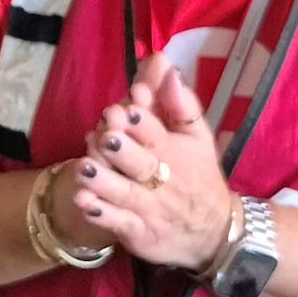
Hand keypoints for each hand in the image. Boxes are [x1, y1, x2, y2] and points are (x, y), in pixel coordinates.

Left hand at [69, 54, 234, 273]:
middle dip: (122, 149)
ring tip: (84, 167)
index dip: (142, 121)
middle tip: (106, 136)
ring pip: (124, 193)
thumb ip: (182, 103)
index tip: (128, 107)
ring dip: (103, 181)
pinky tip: (84, 202)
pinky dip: (101, 214)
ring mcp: (148, 207)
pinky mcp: (138, 231)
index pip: (157, 133)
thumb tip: (168, 65)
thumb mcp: (198, 138)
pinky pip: (118, 223)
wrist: (213, 231)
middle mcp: (161, 179)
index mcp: (174, 151)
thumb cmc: (197, 175)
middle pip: (139, 163)